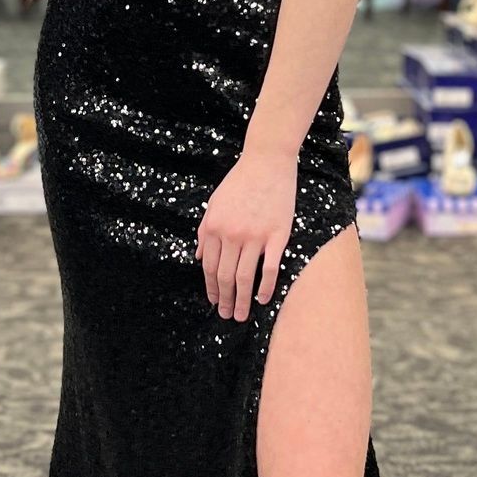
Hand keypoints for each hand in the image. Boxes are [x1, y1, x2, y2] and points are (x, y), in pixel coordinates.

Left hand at [195, 145, 296, 319]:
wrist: (267, 161)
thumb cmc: (240, 181)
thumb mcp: (214, 203)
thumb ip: (205, 231)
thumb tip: (199, 257)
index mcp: (214, 227)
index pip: (210, 267)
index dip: (211, 288)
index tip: (214, 301)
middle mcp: (232, 234)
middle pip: (226, 277)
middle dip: (224, 300)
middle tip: (227, 315)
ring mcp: (255, 236)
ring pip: (245, 277)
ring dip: (242, 300)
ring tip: (241, 315)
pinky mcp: (277, 235)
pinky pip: (270, 268)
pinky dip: (266, 287)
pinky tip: (262, 299)